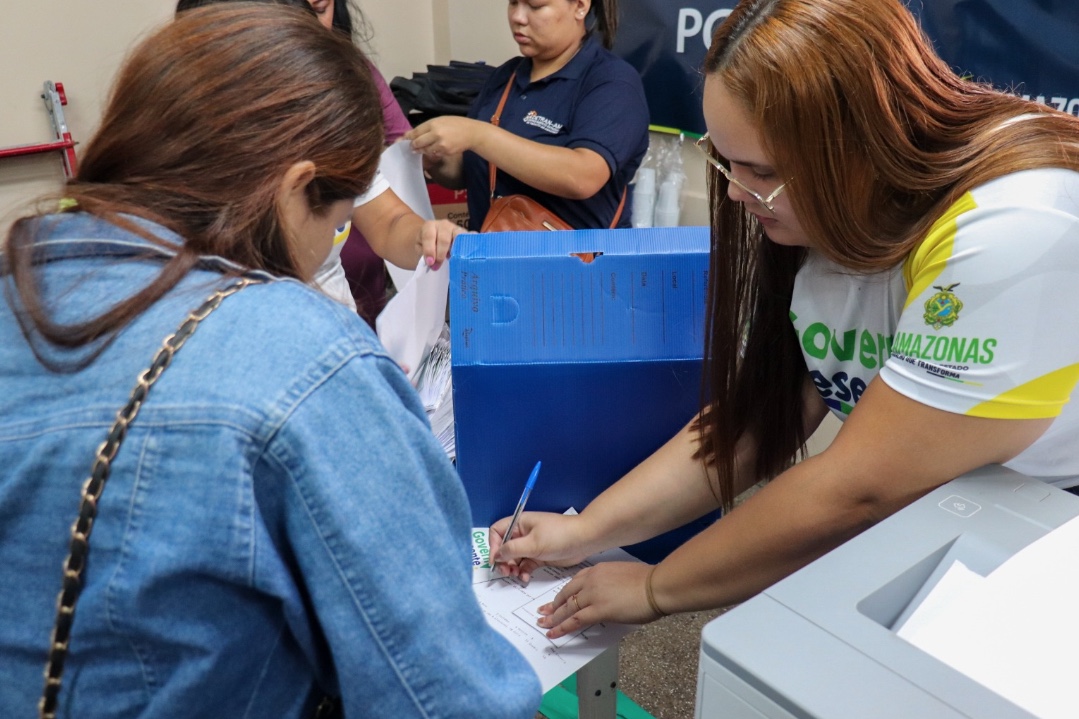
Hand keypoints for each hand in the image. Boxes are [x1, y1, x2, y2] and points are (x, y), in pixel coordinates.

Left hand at [406, 117, 485, 157]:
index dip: (408, 137)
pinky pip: (433, 154)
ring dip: (422, 150)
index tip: (403, 140)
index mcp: (433, 123)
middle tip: (411, 147)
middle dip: (413, 146)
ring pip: (425, 150)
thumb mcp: (441, 120)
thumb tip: (413, 134)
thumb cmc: (456, 124)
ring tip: (421, 149)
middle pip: (418, 142)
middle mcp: (436, 133)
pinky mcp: (445, 151)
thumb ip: (428, 127)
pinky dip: (432, 153)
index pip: (416, 132)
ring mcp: (440, 143)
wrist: (471, 133)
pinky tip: (434, 150)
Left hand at [417, 219, 463, 270]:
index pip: (429, 236)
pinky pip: (468, 240)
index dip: (429, 250)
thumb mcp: (420, 249)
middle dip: (440, 255)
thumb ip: (423, 254)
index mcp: (429, 226)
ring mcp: (455, 229)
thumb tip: (432, 263)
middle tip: (437, 267)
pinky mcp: (465, 234)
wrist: (434, 240)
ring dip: (455, 252)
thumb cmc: (425, 245)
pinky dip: (467, 248)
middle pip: (444, 239)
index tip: (430, 263)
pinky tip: (464, 257)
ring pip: (458, 238)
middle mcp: (443, 225)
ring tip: (451, 262)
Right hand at [489, 511, 592, 582]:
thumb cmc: (559, 535)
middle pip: (504, 547)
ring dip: (512, 568)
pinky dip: (523, 572)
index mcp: (520, 523)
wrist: (584, 540)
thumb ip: (512, 549)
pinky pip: (525, 565)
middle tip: (506, 572)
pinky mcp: (539, 556)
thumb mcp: (533, 543)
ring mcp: (531, 545)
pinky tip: (525, 578)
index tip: (495, 560)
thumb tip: (497, 555)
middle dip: (503, 561)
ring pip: (514, 559)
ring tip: (516, 576)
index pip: (497, 531)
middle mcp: (523, 534)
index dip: (493, 545)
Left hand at [537, 562, 660, 638]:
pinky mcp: (598, 610)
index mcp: (598, 570)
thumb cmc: (648, 580)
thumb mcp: (623, 575)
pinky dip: (562, 628)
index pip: (574, 582)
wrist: (655, 585)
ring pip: (567, 608)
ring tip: (543, 624)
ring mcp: (592, 595)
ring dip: (553, 617)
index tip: (556, 599)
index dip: (564, 593)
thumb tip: (608, 595)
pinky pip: (575, 620)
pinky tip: (553, 633)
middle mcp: (591, 580)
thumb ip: (610, 583)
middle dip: (553, 605)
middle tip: (542, 612)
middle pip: (566, 594)